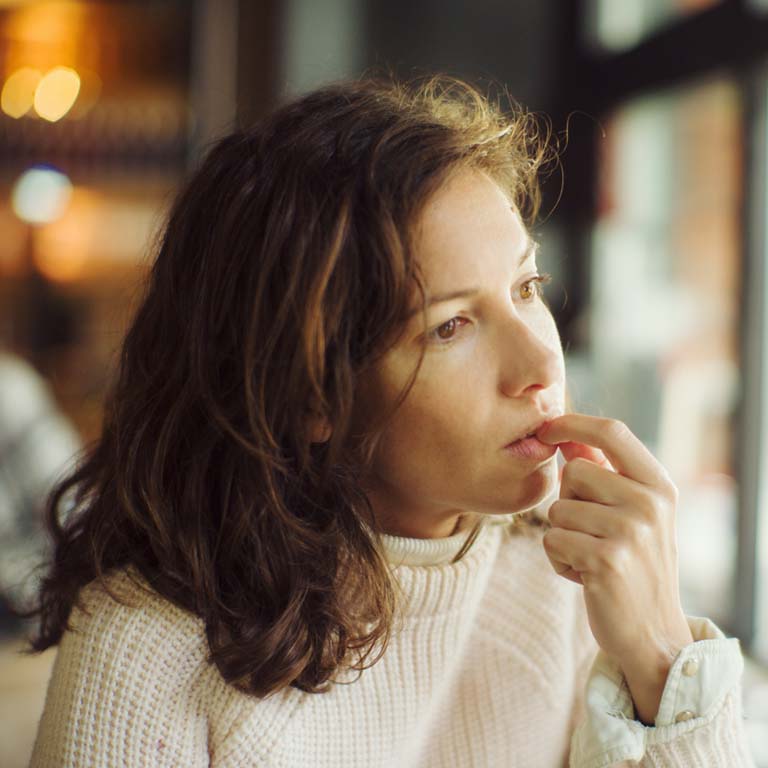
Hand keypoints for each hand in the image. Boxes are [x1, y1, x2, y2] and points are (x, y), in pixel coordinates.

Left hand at [536, 413, 694, 724]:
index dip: (573, 423)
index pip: (613, 431)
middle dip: (568, 501)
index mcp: (659, 485)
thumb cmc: (634, 565)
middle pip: (575, 472)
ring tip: (591, 558)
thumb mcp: (632, 514)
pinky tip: (585, 577)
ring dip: (562, 536)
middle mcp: (650, 503)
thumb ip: (603, 474)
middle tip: (592, 533)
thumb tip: (563, 436)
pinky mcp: (605, 560)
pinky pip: (552, 540)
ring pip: (558, 509)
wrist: (653, 635)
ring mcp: (630, 532)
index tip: (546, 428)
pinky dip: (558, 560)